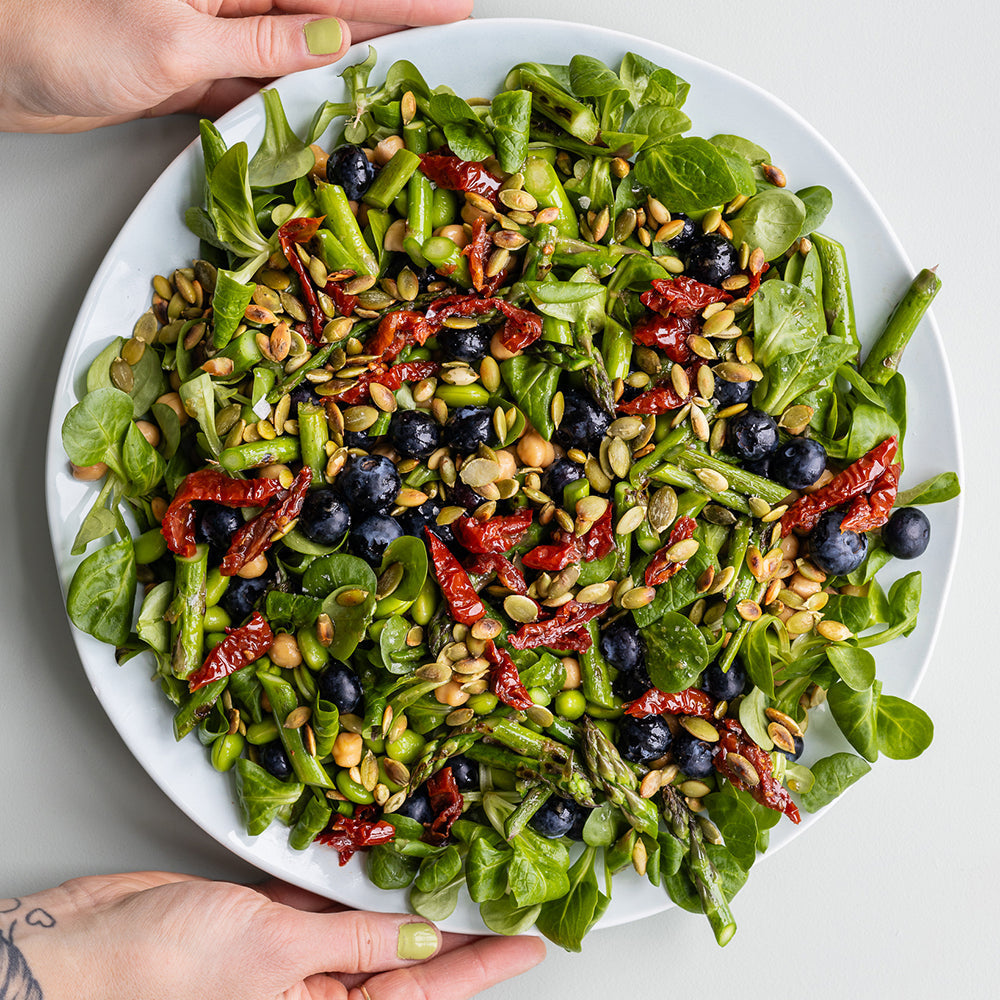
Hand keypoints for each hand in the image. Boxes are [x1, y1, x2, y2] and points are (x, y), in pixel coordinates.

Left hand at [0, 0, 473, 132]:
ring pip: (301, 55)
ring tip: (408, 75)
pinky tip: (332, 109)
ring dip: (352, 68)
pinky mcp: (197, 75)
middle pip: (327, 13)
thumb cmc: (65, 38)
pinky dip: (297, 104)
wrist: (3, 72)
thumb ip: (261, 46)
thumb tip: (334, 41)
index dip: (397, 0)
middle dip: (389, 24)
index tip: (452, 6)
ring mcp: (214, 38)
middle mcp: (226, 1)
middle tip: (450, 33)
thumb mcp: (177, 42)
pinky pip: (264, 90)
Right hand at [3, 871, 544, 998]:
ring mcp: (289, 955)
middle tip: (505, 900)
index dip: (480, 969)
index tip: (527, 945)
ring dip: (409, 899)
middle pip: (404, 962)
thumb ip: (356, 943)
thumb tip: (426, 938)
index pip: (422, 996)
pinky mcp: (265, 918)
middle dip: (455, 932)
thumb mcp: (276, 955)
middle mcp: (311, 992)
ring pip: (368, 926)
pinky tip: (386, 859)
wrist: (88, 945)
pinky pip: (324, 900)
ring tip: (461, 875)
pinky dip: (354, 879)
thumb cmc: (166, 970)